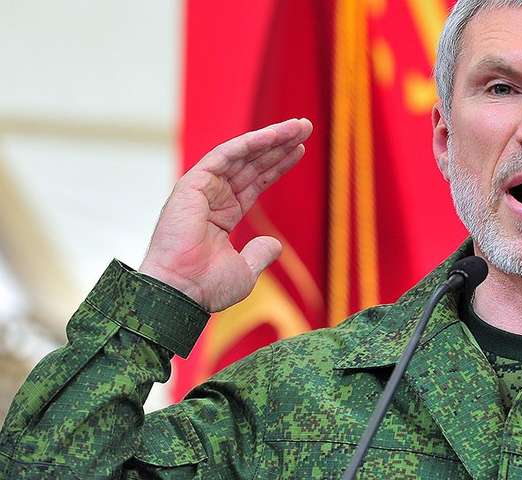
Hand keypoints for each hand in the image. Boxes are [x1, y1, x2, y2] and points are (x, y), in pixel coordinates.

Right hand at [138, 118, 312, 311]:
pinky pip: (225, 156)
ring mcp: (202, 189)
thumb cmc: (207, 286)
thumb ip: (260, 253)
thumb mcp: (244, 270)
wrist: (182, 292)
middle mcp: (212, 198)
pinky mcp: (193, 183)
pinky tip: (274, 135)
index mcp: (222, 216)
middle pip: (251, 164)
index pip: (254, 183)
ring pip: (241, 155)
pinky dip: (250, 143)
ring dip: (271, 138)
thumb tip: (276, 245)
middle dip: (279, 145)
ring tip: (299, 126)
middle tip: (305, 127)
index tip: (299, 151)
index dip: (276, 165)